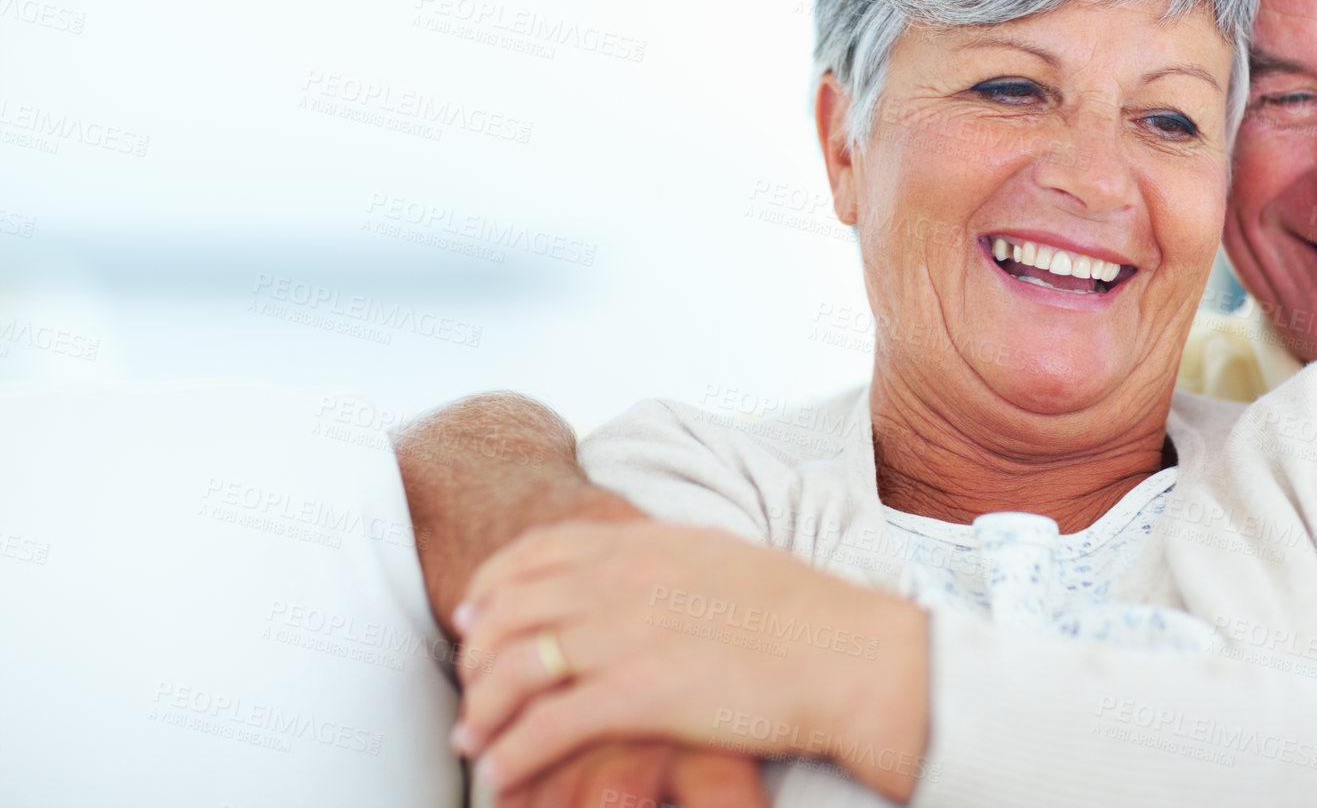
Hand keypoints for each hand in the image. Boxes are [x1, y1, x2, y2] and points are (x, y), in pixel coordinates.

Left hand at [450, 520, 930, 802]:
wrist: (848, 656)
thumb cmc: (802, 615)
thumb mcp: (723, 558)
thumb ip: (668, 560)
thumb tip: (635, 568)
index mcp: (647, 542)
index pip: (538, 549)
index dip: (493, 582)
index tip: (474, 611)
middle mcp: (625, 580)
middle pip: (512, 608)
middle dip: (475, 651)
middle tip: (466, 685)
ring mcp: (628, 635)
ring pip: (515, 667)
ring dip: (482, 709)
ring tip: (472, 741)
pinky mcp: (639, 694)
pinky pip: (547, 726)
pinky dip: (513, 753)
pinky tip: (501, 774)